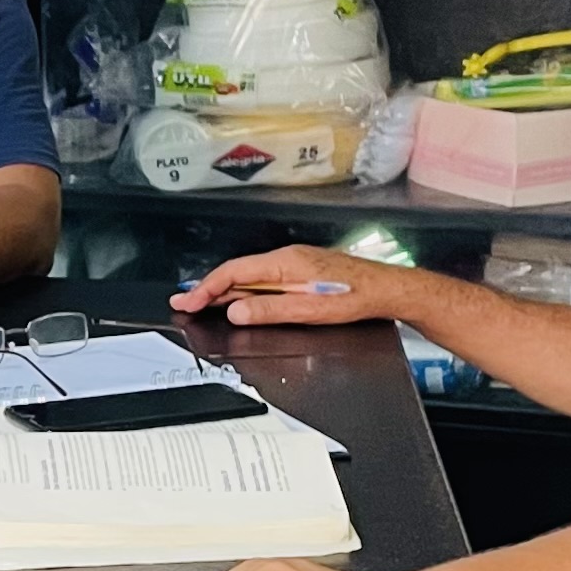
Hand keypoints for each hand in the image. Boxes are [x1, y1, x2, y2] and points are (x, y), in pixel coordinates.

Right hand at [172, 245, 425, 328]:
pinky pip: (264, 280)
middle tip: (183, 302)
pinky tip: (239, 301)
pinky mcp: (301, 273)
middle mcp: (286, 258)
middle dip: (208, 289)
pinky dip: (245, 291)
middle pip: (238, 273)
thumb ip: (269, 310)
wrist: (387, 290)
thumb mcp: (308, 310)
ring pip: (250, 277)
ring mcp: (294, 265)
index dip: (207, 288)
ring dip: (225, 291)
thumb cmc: (355, 296)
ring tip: (201, 303)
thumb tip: (236, 312)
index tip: (189, 302)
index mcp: (284, 263)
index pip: (234, 272)